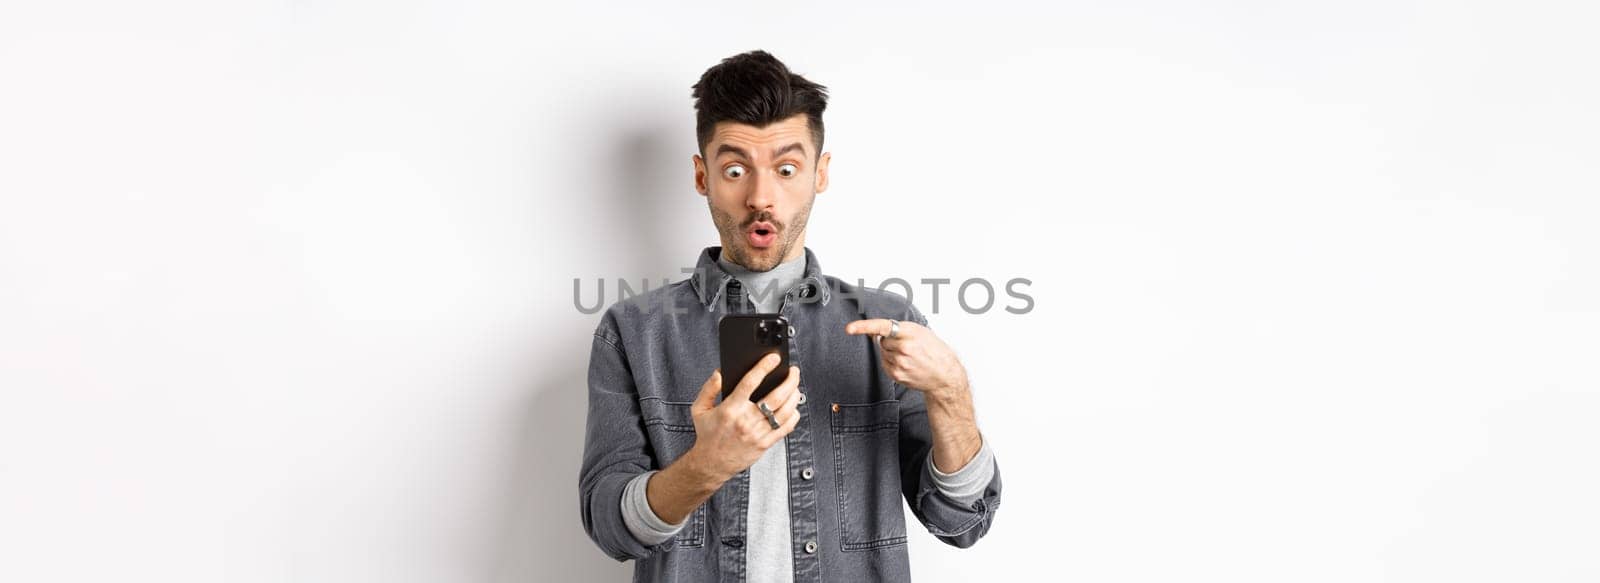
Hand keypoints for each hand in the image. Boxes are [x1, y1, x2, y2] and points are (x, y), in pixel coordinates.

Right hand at [684, 354, 801, 481]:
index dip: (764, 367)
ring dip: (794, 396)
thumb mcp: (700, 409)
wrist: (712, 464)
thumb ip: (709, 389)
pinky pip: (786, 427)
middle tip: (793, 371)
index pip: (750, 382)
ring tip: (795, 386)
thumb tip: (720, 372)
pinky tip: (793, 407)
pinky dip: (793, 415)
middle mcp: (746, 420)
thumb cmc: (707, 435)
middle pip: (775, 396)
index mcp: (730, 409)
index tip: (774, 358)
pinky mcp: (765, 443)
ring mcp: (758, 433)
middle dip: (789, 380)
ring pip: (785, 411)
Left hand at [845, 318, 968, 401]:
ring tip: (910, 356)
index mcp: (911, 332)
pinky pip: (884, 364)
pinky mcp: (897, 374)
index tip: (850, 328)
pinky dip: (891, 362)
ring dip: (891, 353)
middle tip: (907, 345)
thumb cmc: (933, 350)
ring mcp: (900, 363)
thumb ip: (896, 329)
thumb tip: (873, 331)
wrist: (945, 374)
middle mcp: (904, 347)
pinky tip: (906, 364)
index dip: (864, 327)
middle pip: (881, 341)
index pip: (883, 327)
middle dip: (889, 341)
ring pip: (883, 353)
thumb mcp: (919, 332)